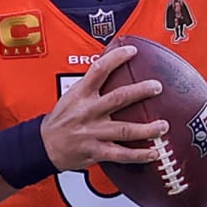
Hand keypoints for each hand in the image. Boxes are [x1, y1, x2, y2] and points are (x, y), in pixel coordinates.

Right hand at [39, 44, 168, 172]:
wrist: (44, 146)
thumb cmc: (60, 120)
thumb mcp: (71, 97)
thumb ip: (91, 85)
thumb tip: (111, 67)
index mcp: (81, 94)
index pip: (99, 69)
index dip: (116, 58)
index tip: (133, 51)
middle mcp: (88, 112)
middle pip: (118, 98)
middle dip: (141, 91)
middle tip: (156, 87)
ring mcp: (93, 132)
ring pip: (125, 129)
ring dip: (147, 128)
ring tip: (163, 125)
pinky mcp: (96, 151)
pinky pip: (121, 154)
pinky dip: (139, 155)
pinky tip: (153, 152)